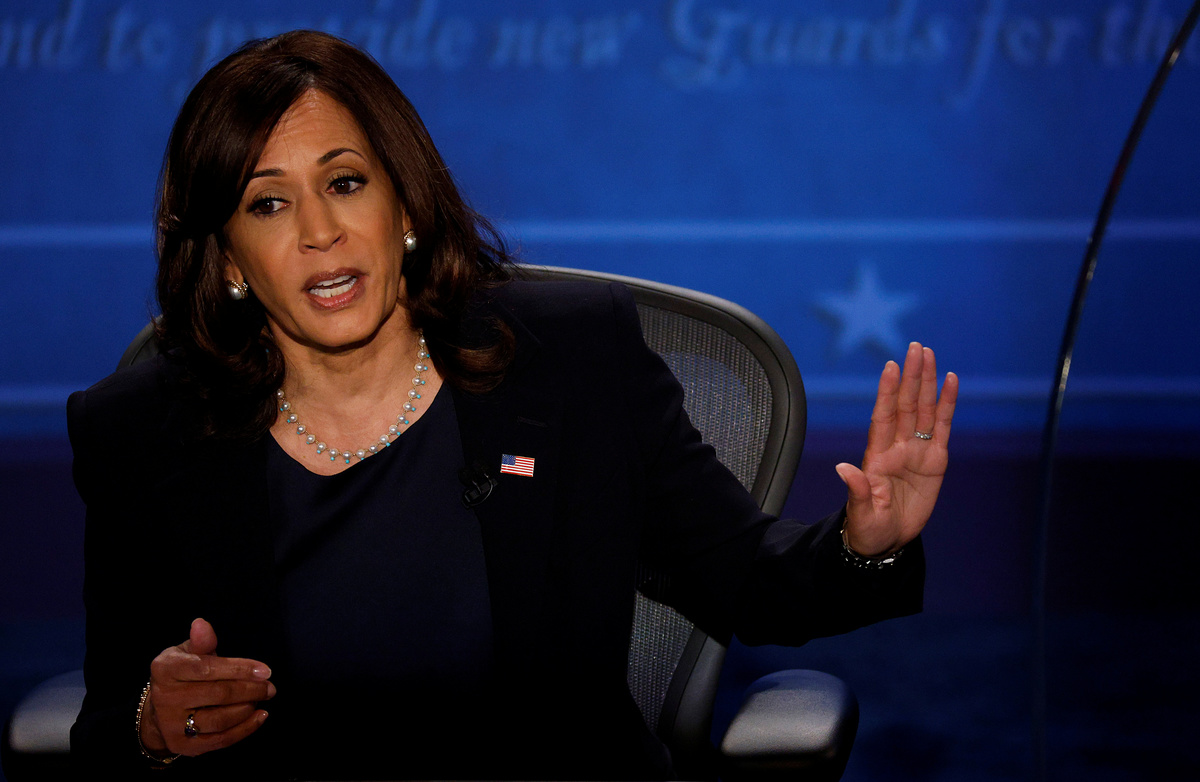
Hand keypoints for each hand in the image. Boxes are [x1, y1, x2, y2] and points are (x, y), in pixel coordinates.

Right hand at [141, 618, 273, 757]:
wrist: (158, 710)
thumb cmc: (182, 674)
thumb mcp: (187, 652)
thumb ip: (201, 642)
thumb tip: (202, 624)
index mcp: (166, 669)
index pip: (208, 668)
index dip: (240, 669)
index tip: (265, 671)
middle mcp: (166, 697)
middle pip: (218, 694)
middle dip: (250, 690)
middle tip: (270, 688)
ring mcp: (172, 724)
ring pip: (220, 719)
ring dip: (248, 709)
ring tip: (261, 699)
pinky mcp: (182, 745)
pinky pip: (219, 740)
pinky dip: (244, 729)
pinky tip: (259, 716)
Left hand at [836, 342, 957, 556]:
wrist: (886, 541)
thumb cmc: (868, 526)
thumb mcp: (862, 512)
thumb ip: (857, 490)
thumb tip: (842, 469)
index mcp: (877, 455)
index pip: (884, 416)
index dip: (887, 391)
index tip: (891, 366)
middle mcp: (897, 446)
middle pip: (906, 404)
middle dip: (911, 376)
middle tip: (916, 347)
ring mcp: (917, 450)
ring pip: (923, 408)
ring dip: (927, 382)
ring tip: (930, 354)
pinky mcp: (935, 460)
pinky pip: (942, 426)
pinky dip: (947, 404)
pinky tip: (951, 382)